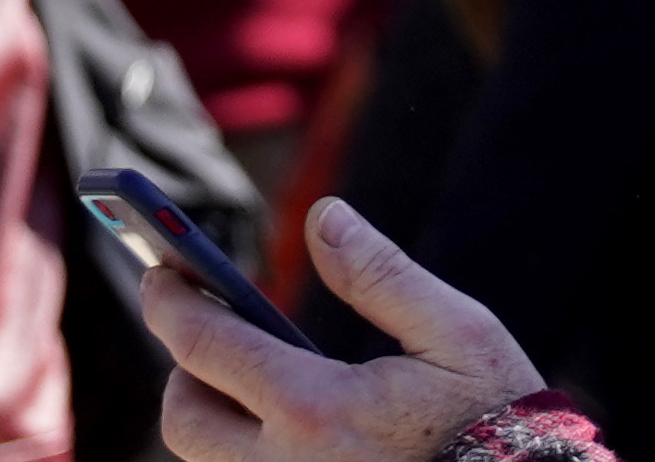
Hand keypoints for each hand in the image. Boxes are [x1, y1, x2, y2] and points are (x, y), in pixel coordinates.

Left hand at [150, 199, 539, 461]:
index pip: (203, 346)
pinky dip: (251, 451)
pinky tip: (287, 426)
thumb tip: (322, 216)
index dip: (169, 300)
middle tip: (210, 331)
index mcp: (317, 410)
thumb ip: (381, 273)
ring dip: (216, 417)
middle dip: (183, 369)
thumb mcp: (456, 334)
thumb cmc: (496, 421)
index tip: (159, 271)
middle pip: (182, 419)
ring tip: (253, 382)